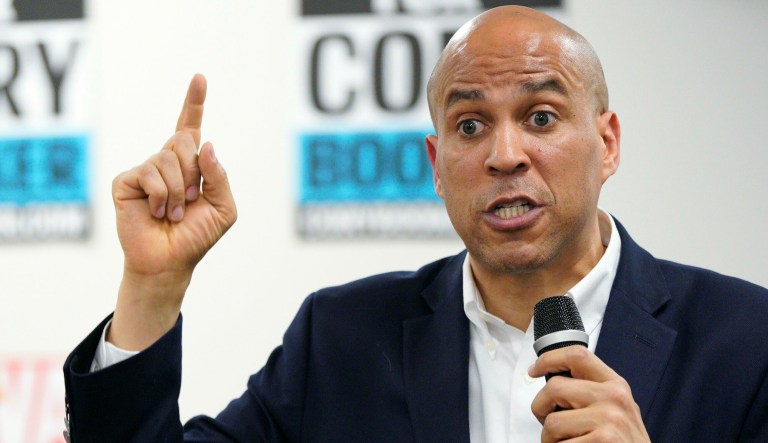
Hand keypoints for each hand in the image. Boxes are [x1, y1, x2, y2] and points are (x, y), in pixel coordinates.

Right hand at [108, 74, 236, 349]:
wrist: (170, 261)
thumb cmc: (196, 236)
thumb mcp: (223, 207)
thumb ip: (219, 176)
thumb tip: (206, 144)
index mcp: (189, 165)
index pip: (190, 127)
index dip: (194, 102)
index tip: (200, 78)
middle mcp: (165, 162)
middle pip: (184, 141)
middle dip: (194, 173)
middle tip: (190, 201)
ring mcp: (144, 170)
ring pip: (168, 160)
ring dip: (178, 192)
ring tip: (173, 212)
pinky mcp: (125, 181)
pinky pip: (150, 174)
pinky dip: (161, 196)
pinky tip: (157, 212)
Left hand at [529, 346, 649, 441]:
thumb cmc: (623, 442)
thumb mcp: (615, 409)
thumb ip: (591, 391)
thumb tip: (552, 379)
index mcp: (615, 385)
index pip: (576, 355)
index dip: (549, 359)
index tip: (535, 369)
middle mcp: (613, 398)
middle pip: (554, 388)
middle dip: (542, 409)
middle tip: (549, 424)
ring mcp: (608, 420)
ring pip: (551, 422)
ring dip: (551, 439)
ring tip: (568, 442)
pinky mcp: (601, 440)